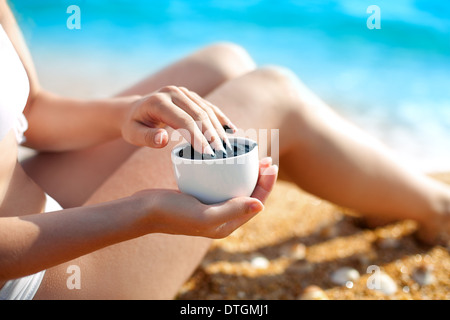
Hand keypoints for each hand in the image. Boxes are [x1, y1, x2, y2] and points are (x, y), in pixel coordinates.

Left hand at [121, 86, 236, 154]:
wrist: (133, 110)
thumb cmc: (134, 125)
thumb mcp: (133, 134)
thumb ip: (147, 138)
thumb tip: (163, 139)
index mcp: (159, 102)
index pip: (184, 121)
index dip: (198, 138)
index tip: (208, 154)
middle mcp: (173, 92)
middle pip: (199, 114)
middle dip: (212, 134)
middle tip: (221, 153)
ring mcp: (183, 91)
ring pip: (206, 110)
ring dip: (218, 128)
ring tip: (227, 146)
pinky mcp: (190, 95)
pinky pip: (208, 106)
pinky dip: (220, 118)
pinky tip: (231, 129)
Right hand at [135, 158, 277, 238]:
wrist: (143, 211)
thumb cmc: (172, 213)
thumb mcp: (205, 214)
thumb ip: (232, 210)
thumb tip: (261, 205)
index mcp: (228, 225)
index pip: (256, 203)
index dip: (267, 185)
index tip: (271, 166)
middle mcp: (223, 218)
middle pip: (249, 196)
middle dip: (261, 179)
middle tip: (267, 159)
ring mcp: (212, 208)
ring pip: (237, 189)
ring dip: (248, 175)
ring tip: (254, 158)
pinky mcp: (202, 199)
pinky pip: (223, 185)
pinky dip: (231, 173)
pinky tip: (230, 161)